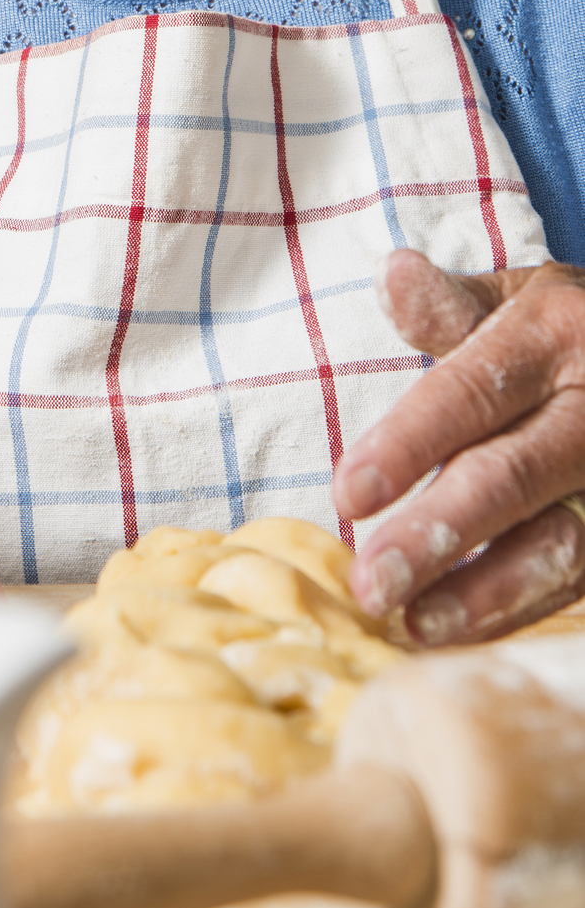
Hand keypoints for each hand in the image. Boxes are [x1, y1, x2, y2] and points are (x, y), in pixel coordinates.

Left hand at [334, 251, 584, 642]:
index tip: (345, 495)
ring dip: (486, 595)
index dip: (408, 445)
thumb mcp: (520, 298)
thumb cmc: (570, 330)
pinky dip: (524, 610)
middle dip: (437, 535)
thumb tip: (392, 275)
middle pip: (513, 477)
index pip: (470, 393)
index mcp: (554, 334)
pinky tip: (467, 632)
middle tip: (369, 585)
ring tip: (415, 625)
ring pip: (566, 547)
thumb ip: (452, 306)